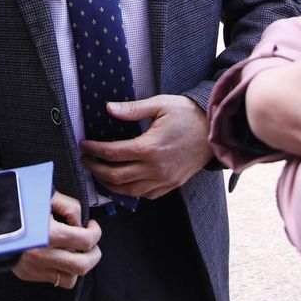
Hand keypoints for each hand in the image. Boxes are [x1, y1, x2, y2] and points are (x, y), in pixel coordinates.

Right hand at [11, 192, 100, 290]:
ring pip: (71, 279)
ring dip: (78, 266)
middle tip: (91, 244)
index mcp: (48, 234)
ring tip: (74, 252)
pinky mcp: (29, 274)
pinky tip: (59, 257)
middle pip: (82, 266)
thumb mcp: (47, 197)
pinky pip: (55, 280)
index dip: (95, 233)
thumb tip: (81, 224)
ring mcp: (35, 267)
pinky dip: (63, 271)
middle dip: (93, 254)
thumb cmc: (21, 205)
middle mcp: (42, 254)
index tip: (92, 227)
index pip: (86, 241)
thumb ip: (70, 207)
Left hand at [80, 94, 211, 199]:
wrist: (215, 129)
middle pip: (116, 176)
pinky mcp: (172, 185)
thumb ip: (132, 109)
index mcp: (150, 147)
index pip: (112, 153)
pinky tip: (123, 183)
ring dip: (109, 184)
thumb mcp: (160, 104)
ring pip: (129, 191)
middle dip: (95, 169)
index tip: (84, 145)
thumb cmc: (188, 114)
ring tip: (99, 174)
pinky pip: (146, 195)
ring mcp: (164, 179)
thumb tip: (109, 108)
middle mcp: (155, 168)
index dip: (94, 150)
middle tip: (86, 161)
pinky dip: (130, 192)